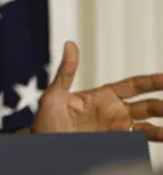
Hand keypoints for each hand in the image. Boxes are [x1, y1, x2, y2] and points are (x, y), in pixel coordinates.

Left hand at [32, 41, 162, 140]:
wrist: (42, 147)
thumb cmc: (45, 121)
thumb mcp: (54, 95)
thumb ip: (66, 72)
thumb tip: (70, 45)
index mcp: (102, 97)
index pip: (133, 86)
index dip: (152, 82)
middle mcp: (113, 113)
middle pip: (147, 106)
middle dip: (161, 105)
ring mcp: (115, 130)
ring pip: (147, 127)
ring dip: (160, 127)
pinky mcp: (114, 146)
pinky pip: (137, 144)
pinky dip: (151, 141)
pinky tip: (160, 137)